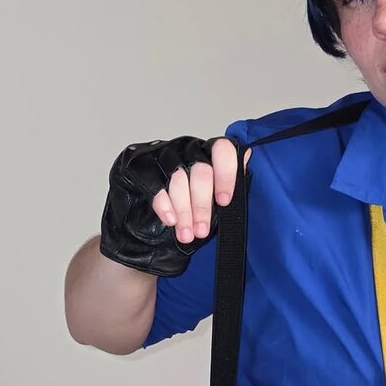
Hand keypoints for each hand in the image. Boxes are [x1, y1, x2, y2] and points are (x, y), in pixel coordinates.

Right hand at [100, 135, 252, 276]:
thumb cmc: (184, 217)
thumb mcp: (214, 206)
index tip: (224, 202)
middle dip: (203, 205)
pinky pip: (153, 182)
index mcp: (207, 153)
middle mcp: (184, 149)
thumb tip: (249, 155)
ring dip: (185, 209)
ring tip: (186, 234)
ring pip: (178, 177)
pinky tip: (170, 220)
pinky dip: (164, 204)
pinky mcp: (136, 165)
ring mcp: (159, 154)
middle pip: (200, 169)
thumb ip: (231, 183)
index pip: (222, 149)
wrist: (143, 236)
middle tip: (202, 231)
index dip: (226, 174)